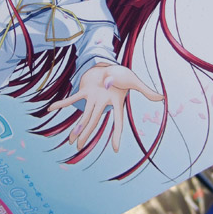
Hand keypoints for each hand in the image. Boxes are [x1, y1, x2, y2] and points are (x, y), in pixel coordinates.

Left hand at [48, 64, 163, 151]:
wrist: (111, 63)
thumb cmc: (122, 73)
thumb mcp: (134, 80)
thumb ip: (145, 90)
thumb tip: (161, 98)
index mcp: (115, 103)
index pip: (117, 122)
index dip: (116, 135)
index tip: (114, 149)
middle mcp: (103, 104)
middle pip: (94, 121)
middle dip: (86, 133)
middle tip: (78, 147)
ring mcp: (93, 98)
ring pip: (83, 116)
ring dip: (77, 127)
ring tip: (70, 141)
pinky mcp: (84, 91)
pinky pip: (72, 99)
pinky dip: (62, 104)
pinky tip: (51, 109)